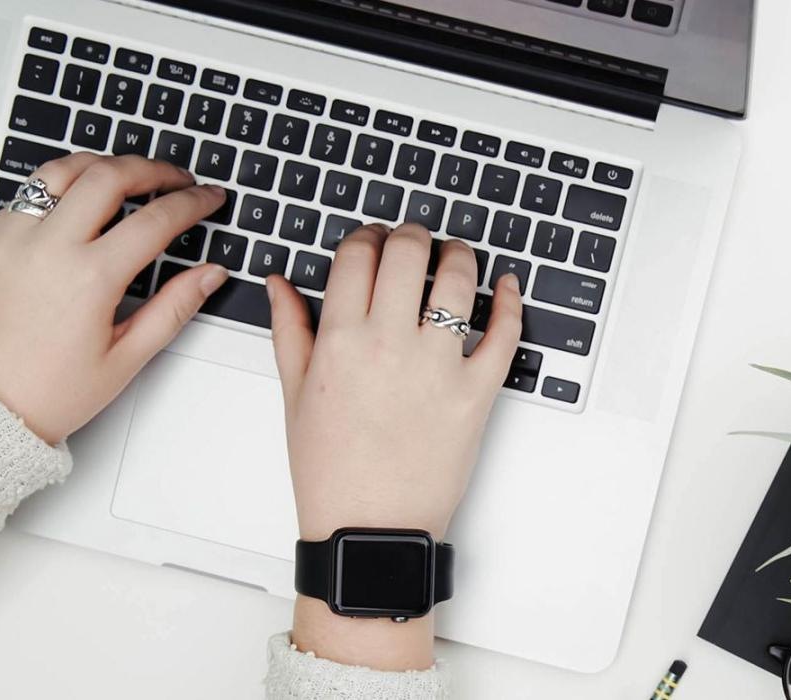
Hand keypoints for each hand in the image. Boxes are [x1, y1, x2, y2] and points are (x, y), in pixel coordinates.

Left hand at [0, 154, 228, 443]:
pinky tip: (78, 202)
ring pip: (63, 170)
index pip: (156, 219)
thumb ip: (173, 309)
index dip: (192, 202)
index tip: (208, 198)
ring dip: (102, 165)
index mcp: (89, 278)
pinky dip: (60, 186)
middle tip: (176, 178)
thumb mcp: (124, 359)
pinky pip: (28, 193)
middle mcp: (48, 247)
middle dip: (153, 169)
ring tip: (127, 175)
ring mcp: (12, 238)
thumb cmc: (43, 393)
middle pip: (110, 175)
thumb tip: (208, 275)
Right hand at [267, 222, 522, 669]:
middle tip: (414, 241)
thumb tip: (280, 282)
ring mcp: (438, 366)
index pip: (358, 255)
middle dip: (412, 235)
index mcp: (340, 341)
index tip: (373, 241)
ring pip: (458, 280)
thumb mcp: (295, 396)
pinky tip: (506, 286)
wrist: (370, 529)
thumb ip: (290, 330)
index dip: (367, 236)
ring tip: (455, 258)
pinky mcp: (477, 392)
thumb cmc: (331, 471)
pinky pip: (504, 333)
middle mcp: (389, 344)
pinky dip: (510, 302)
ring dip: (459, 256)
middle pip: (408, 252)